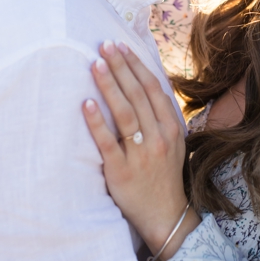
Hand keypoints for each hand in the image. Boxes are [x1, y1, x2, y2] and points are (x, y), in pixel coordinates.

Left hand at [82, 41, 193, 260]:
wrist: (165, 215)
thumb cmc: (163, 176)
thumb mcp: (171, 144)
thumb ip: (159, 119)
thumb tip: (140, 88)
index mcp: (172, 128)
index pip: (153, 88)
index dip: (136, 65)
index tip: (121, 46)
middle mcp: (159, 137)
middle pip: (138, 95)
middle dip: (120, 67)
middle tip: (103, 45)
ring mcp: (142, 154)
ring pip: (125, 113)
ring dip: (109, 86)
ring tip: (95, 65)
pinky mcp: (122, 171)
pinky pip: (108, 143)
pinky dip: (97, 122)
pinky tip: (86, 104)